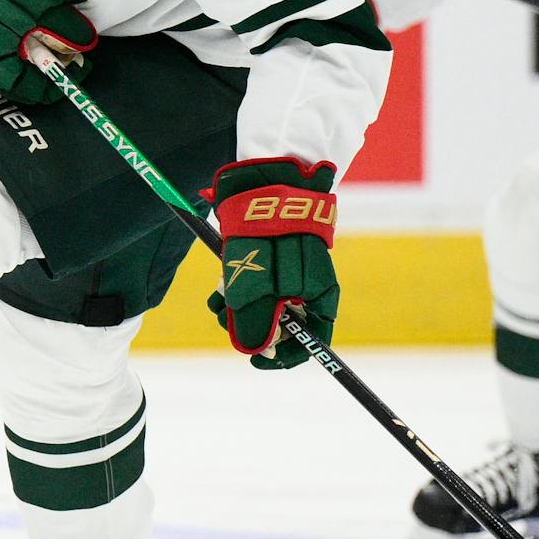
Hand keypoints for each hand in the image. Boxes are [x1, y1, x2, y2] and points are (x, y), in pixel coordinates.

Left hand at [203, 157, 338, 368]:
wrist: (263, 179)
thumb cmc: (267, 234)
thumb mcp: (256, 288)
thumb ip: (257, 324)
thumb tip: (256, 350)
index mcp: (320, 295)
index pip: (314, 340)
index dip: (286, 355)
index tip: (257, 359)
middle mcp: (309, 285)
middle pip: (285, 324)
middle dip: (253, 328)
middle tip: (226, 320)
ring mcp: (293, 270)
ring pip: (267, 304)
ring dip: (240, 308)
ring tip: (218, 299)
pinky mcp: (274, 256)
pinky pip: (259, 283)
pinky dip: (239, 288)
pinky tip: (220, 284)